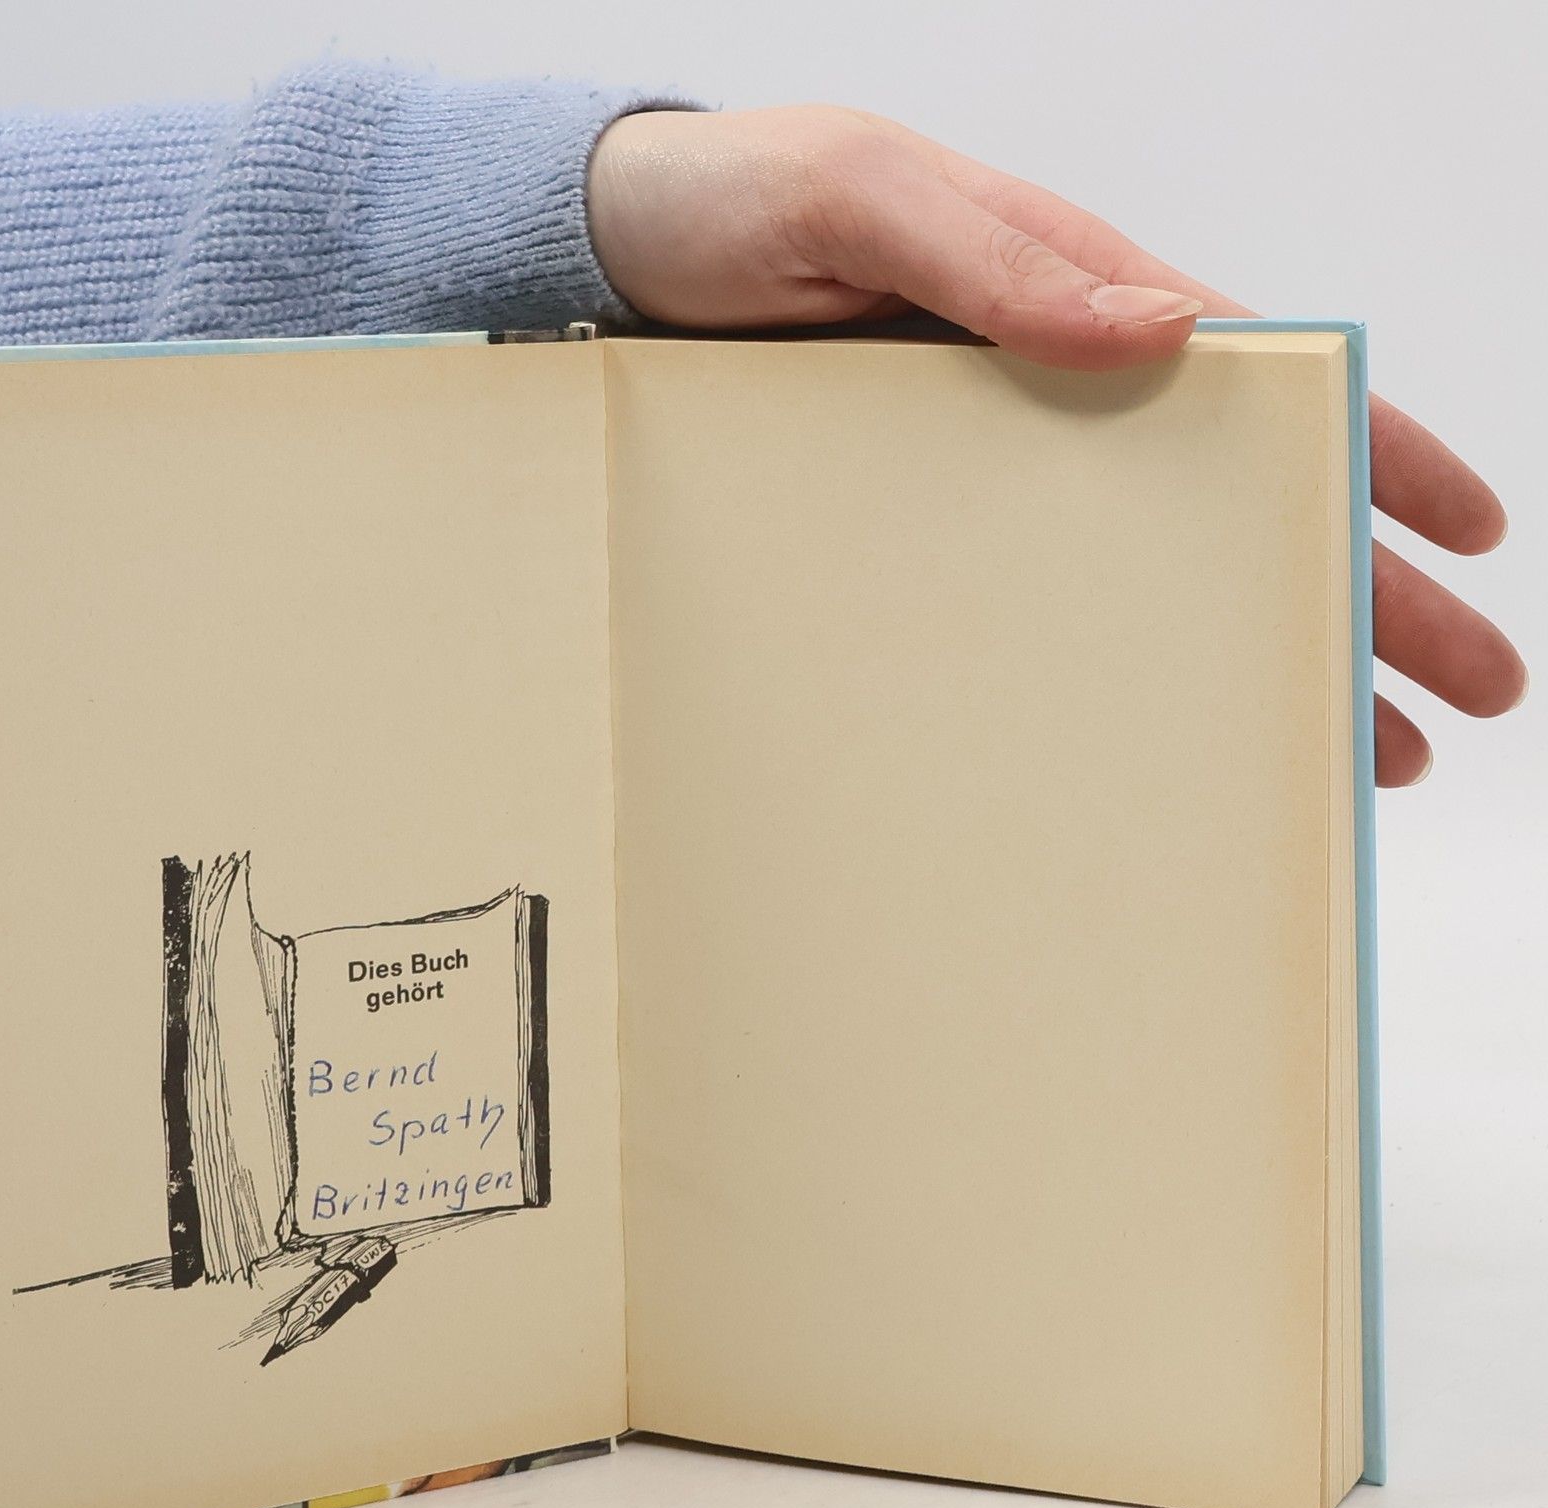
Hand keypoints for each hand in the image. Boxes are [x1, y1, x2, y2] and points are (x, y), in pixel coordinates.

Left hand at [587, 107, 1522, 785]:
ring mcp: (979, 470)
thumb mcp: (865, 197)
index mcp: (1070, 292)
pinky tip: (1147, 739)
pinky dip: (1105, 671)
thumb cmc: (732, 200)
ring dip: (1253, 662)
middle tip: (1460, 704)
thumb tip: (1165, 325)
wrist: (599, 261)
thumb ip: (997, 261)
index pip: (1263, 385)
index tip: (1470, 535)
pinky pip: (1028, 606)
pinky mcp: (904, 525)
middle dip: (1362, 600)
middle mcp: (1043, 390)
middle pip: (1235, 504)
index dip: (1375, 456)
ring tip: (1356, 757)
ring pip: (1149, 574)